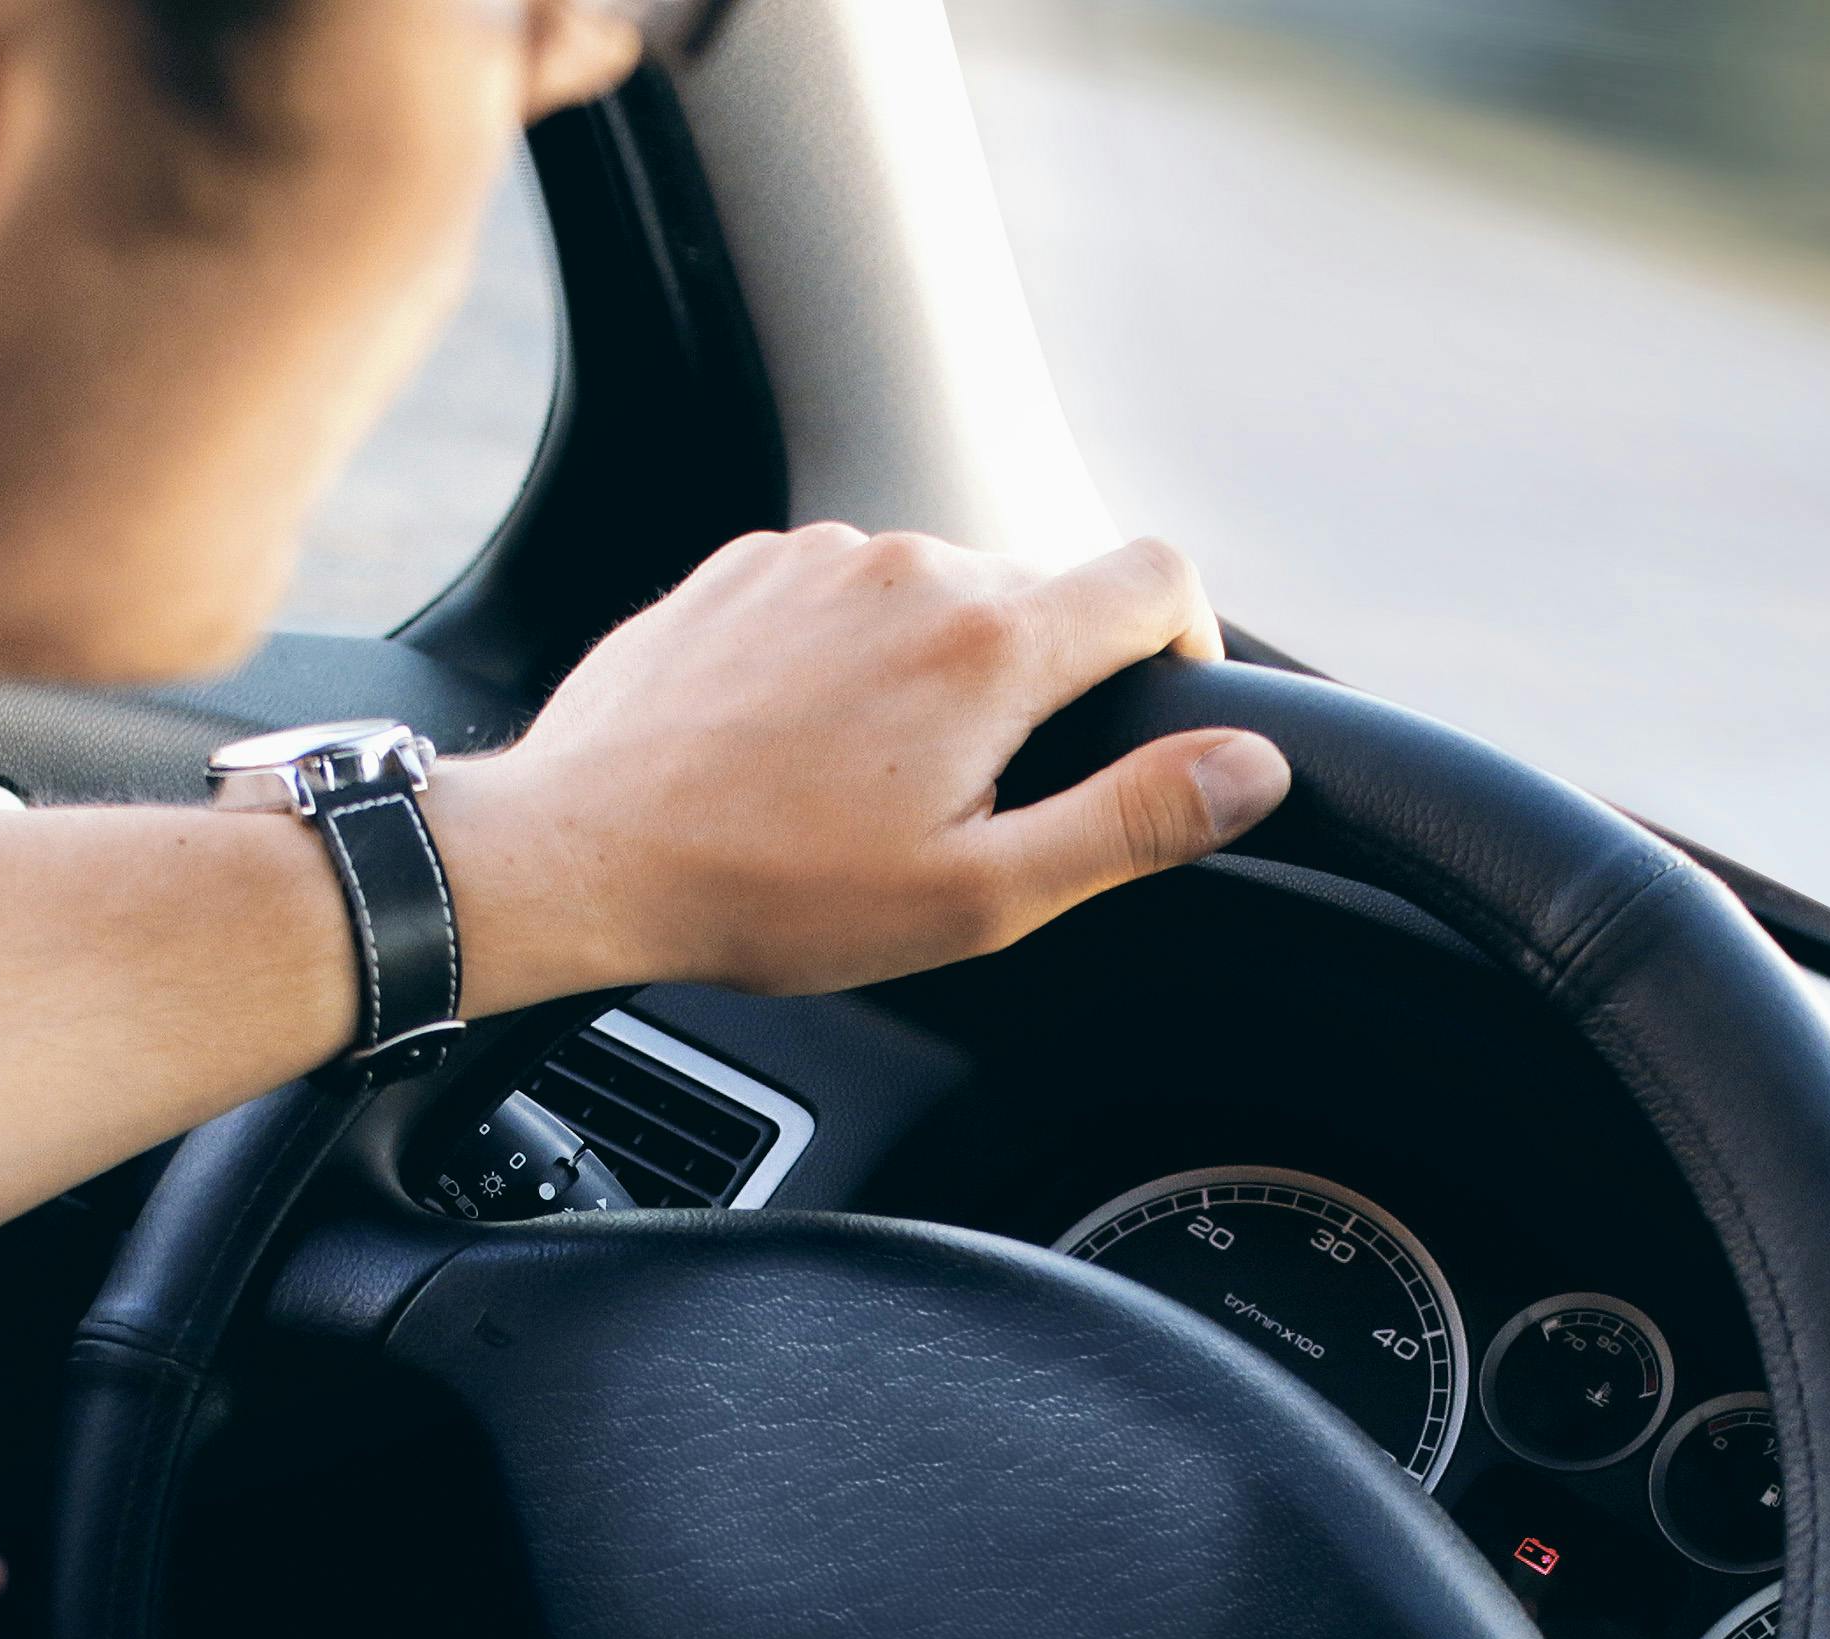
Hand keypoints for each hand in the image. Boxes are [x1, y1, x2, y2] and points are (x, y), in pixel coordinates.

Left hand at [430, 526, 1292, 1007]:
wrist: (578, 852)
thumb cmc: (769, 891)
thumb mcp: (978, 893)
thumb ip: (1131, 822)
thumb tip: (1251, 770)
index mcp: (992, 642)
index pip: (1159, 578)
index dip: (1186, 644)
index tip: (1155, 713)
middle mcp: (914, 564)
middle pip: (1042, 595)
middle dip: (1038, 688)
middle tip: (971, 803)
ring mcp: (821, 553)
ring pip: (937, 594)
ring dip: (936, 672)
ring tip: (867, 784)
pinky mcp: (747, 564)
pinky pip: (843, 592)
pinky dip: (850, 656)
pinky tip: (797, 746)